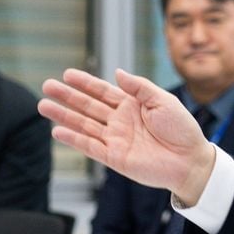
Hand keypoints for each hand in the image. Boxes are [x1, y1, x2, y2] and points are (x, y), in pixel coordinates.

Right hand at [39, 68, 216, 203]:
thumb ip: (139, 87)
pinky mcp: (114, 158)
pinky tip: (58, 131)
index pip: (102, 91)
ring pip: (83, 125)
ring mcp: (115, 139)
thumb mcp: (163, 100)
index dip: (85, 82)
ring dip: (63, 116)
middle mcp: (119, 121)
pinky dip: (73, 140)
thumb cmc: (181, 129)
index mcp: (131, 104)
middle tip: (46, 86)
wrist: (190, 160)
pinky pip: (89, 147)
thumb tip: (117, 72)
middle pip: (87, 106)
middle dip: (67, 96)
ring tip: (43, 106)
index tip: (67, 74)